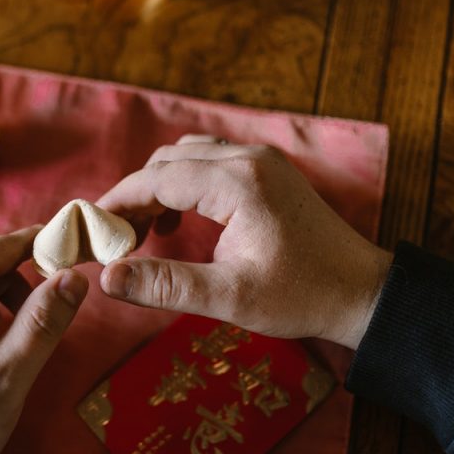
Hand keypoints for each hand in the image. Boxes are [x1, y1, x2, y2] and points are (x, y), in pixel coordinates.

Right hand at [97, 136, 391, 348]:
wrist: (362, 292)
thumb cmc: (301, 296)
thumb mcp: (229, 297)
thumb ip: (164, 285)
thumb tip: (107, 279)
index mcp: (238, 182)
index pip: (157, 177)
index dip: (117, 202)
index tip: (91, 231)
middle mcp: (248, 158)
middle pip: (168, 161)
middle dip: (134, 195)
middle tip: (115, 239)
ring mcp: (261, 160)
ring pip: (188, 156)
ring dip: (158, 186)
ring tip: (143, 231)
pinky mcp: (269, 170)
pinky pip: (210, 161)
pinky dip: (184, 183)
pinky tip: (178, 219)